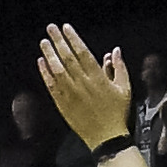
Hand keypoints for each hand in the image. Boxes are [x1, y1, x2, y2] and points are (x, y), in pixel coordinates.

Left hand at [35, 23, 131, 149]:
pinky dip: (45, 74)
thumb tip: (114, 51)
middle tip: (51, 28)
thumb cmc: (117, 112)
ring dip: (49, 54)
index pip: (82, 53)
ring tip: (43, 42)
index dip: (73, 39)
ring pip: (57, 70)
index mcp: (98, 78)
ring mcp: (71, 94)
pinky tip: (41, 62)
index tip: (66, 28)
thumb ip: (119, 68)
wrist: (106, 138)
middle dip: (58, 41)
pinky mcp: (63, 104)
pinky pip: (52, 86)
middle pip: (67, 58)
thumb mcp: (124, 88)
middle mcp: (82, 84)